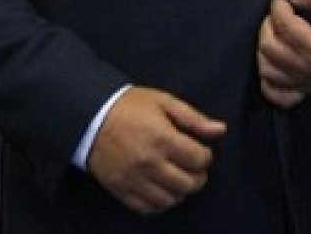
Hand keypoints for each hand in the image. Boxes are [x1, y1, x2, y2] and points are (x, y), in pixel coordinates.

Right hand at [85, 86, 226, 214]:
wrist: (89, 116)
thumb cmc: (128, 107)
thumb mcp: (162, 102)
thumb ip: (193, 118)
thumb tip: (220, 130)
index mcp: (163, 138)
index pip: (200, 160)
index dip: (205, 155)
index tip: (197, 150)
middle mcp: (150, 162)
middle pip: (189, 184)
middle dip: (197, 176)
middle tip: (190, 166)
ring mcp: (134, 179)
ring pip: (170, 199)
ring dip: (179, 191)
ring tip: (176, 177)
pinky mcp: (121, 189)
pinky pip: (148, 208)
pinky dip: (159, 202)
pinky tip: (160, 188)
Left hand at [256, 0, 310, 107]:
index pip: (283, 24)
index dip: (278, 4)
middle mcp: (307, 69)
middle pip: (268, 46)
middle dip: (269, 24)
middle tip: (281, 14)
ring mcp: (303, 83)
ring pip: (266, 68)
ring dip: (265, 48)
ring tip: (277, 35)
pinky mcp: (303, 90)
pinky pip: (274, 93)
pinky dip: (267, 79)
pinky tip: (274, 63)